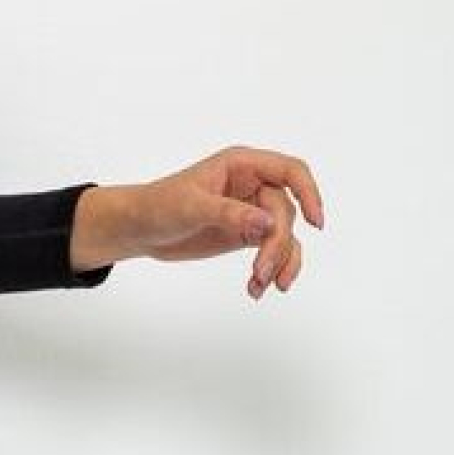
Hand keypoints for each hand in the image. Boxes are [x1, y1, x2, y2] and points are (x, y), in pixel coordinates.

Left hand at [91, 148, 325, 297]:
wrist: (138, 228)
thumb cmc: (159, 205)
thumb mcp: (192, 207)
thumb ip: (230, 214)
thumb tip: (268, 222)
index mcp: (242, 165)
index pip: (290, 171)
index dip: (309, 193)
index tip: (315, 223)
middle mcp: (253, 184)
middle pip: (285, 213)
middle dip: (277, 245)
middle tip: (261, 272)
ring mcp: (252, 210)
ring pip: (283, 235)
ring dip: (277, 263)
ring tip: (260, 287)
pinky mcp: (246, 234)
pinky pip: (271, 250)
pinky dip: (270, 270)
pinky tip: (256, 289)